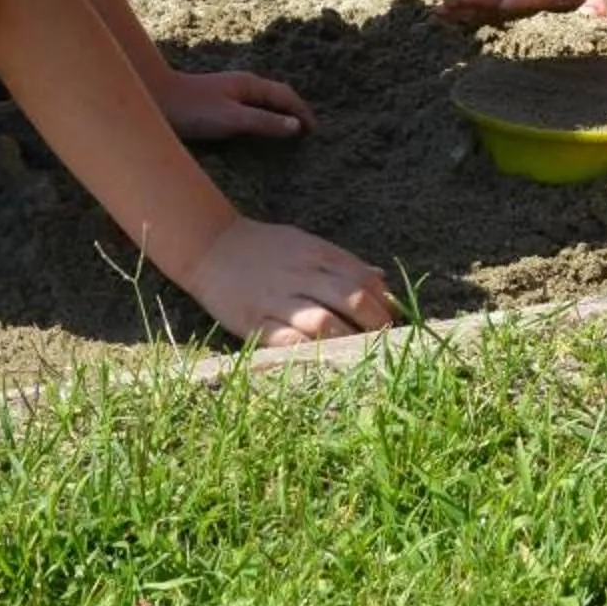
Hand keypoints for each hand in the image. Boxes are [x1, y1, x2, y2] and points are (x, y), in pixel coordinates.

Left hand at [157, 67, 314, 141]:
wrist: (152, 100)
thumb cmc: (192, 109)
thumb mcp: (232, 118)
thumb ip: (264, 122)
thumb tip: (296, 126)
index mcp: (249, 84)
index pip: (286, 96)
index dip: (302, 112)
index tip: (315, 131)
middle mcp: (242, 84)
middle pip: (276, 95)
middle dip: (294, 110)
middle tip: (307, 130)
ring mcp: (228, 92)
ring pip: (263, 101)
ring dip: (279, 113)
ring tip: (289, 130)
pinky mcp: (216, 103)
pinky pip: (249, 108)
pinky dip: (262, 117)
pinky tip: (258, 128)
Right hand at [179, 217, 395, 347]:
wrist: (212, 246)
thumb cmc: (266, 248)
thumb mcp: (308, 244)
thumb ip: (344, 263)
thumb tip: (382, 280)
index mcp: (319, 255)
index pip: (363, 278)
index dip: (384, 302)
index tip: (394, 321)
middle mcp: (302, 275)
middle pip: (350, 299)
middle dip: (374, 323)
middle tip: (384, 342)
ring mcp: (278, 299)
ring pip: (322, 322)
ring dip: (346, 340)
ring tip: (360, 355)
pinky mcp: (254, 322)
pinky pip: (285, 341)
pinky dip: (308, 352)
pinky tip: (323, 361)